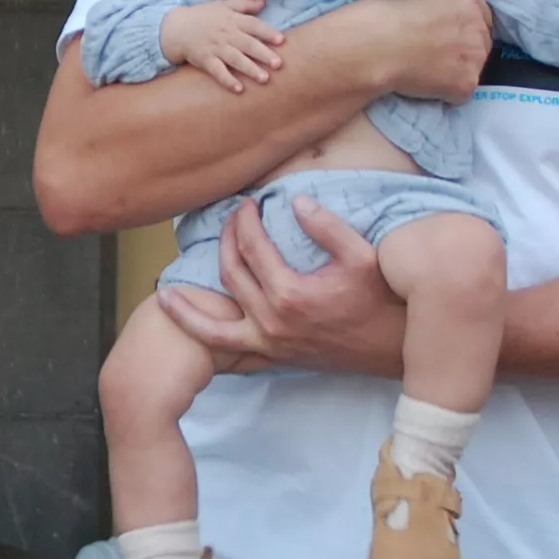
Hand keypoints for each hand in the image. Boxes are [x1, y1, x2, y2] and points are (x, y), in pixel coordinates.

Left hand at [156, 196, 405, 378]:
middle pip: (230, 273)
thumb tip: (295, 202)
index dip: (244, 221)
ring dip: (187, 307)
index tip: (246, 203)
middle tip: (228, 221)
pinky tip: (187, 328)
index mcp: (290, 294)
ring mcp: (269, 343)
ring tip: (164, 293)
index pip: (252, 247)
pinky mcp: (272, 356)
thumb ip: (327, 227)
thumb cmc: (382, 300)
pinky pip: (227, 349)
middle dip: (225, 241)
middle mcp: (272, 321)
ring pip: (213, 324)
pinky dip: (203, 337)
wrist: (394, 347)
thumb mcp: (363, 256)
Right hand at [159, 0, 286, 93]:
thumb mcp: (222, 5)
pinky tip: (239, 89)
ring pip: (235, 59)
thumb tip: (264, 2)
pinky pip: (217, 71)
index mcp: (232, 20)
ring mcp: (215, 48)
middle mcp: (226, 34)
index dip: (268, 32)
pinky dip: (227, 80)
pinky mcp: (205, 60)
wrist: (176, 27)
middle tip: (278, 64)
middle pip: (247, 44)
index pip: (253, 25)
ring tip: (264, 79)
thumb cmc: (202, 15)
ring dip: (250, 69)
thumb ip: (244, 4)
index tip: (282, 40)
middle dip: (263, 54)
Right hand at [372, 0, 492, 103]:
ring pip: (473, 66)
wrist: (375, 44)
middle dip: (461, 48)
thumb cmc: (383, 10)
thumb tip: (424, 0)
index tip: (444, 33)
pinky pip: (459, 93)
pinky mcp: (466, 83)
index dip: (459, 25)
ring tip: (426, 71)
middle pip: (480, 40)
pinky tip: (423, 86)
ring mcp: (475, 55)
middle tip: (434, 54)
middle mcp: (477, 24)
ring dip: (455, 70)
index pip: (478, 13)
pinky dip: (444, 93)